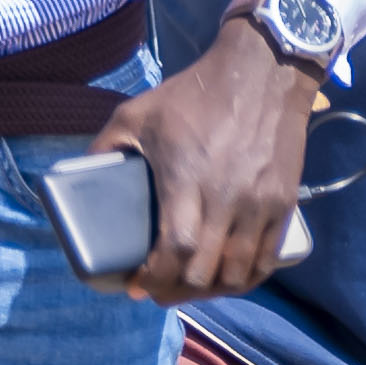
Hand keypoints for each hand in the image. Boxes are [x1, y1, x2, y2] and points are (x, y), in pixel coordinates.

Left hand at [88, 30, 315, 302]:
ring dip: (211, 292)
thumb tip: (80, 178)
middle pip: (205, 271)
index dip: (155, 277)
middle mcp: (228, 199)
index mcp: (187, 179)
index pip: (176, 250)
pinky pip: (267, 259)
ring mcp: (260, 205)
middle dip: (176, 291)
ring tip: (189, 289)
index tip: (135, 285)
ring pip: (239, 273)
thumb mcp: (136, 113)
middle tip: (156, 292)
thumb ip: (105, 147)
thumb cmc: (194, 94)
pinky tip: (227, 280)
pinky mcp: (284, 203)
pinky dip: (246, 278)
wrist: (262, 72)